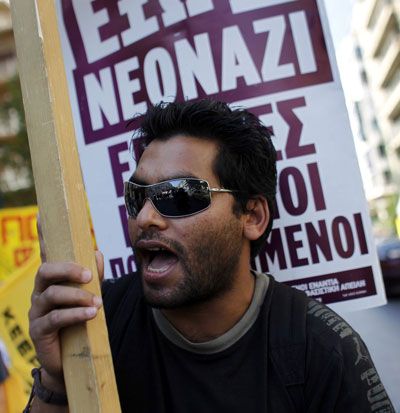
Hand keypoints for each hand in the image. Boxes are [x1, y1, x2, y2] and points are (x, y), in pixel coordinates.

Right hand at [29, 216, 103, 391]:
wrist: (72, 359)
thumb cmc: (80, 320)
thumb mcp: (90, 294)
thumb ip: (94, 275)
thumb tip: (98, 253)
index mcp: (53, 280)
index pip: (47, 254)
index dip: (43, 234)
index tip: (42, 214)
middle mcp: (41, 291)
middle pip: (45, 270)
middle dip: (67, 270)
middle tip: (90, 276)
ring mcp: (37, 311)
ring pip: (51, 295)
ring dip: (77, 297)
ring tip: (97, 303)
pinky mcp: (39, 330)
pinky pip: (54, 318)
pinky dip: (75, 314)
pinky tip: (91, 315)